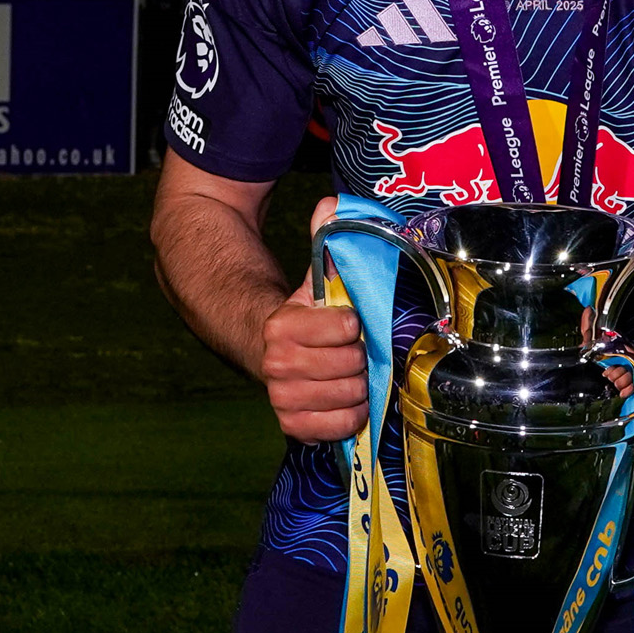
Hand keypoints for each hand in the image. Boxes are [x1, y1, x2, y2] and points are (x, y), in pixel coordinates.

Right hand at [261, 195, 368, 440]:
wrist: (273, 352)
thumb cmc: (307, 316)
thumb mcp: (316, 278)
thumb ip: (324, 240)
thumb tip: (332, 204)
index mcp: (281, 324)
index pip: (346, 328)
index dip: (355, 324)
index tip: (348, 322)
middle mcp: (276, 364)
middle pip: (351, 365)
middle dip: (360, 356)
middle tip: (353, 351)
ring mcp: (282, 397)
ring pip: (348, 397)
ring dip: (359, 386)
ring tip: (350, 374)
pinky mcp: (291, 425)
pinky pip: (336, 428)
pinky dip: (349, 417)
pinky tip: (346, 401)